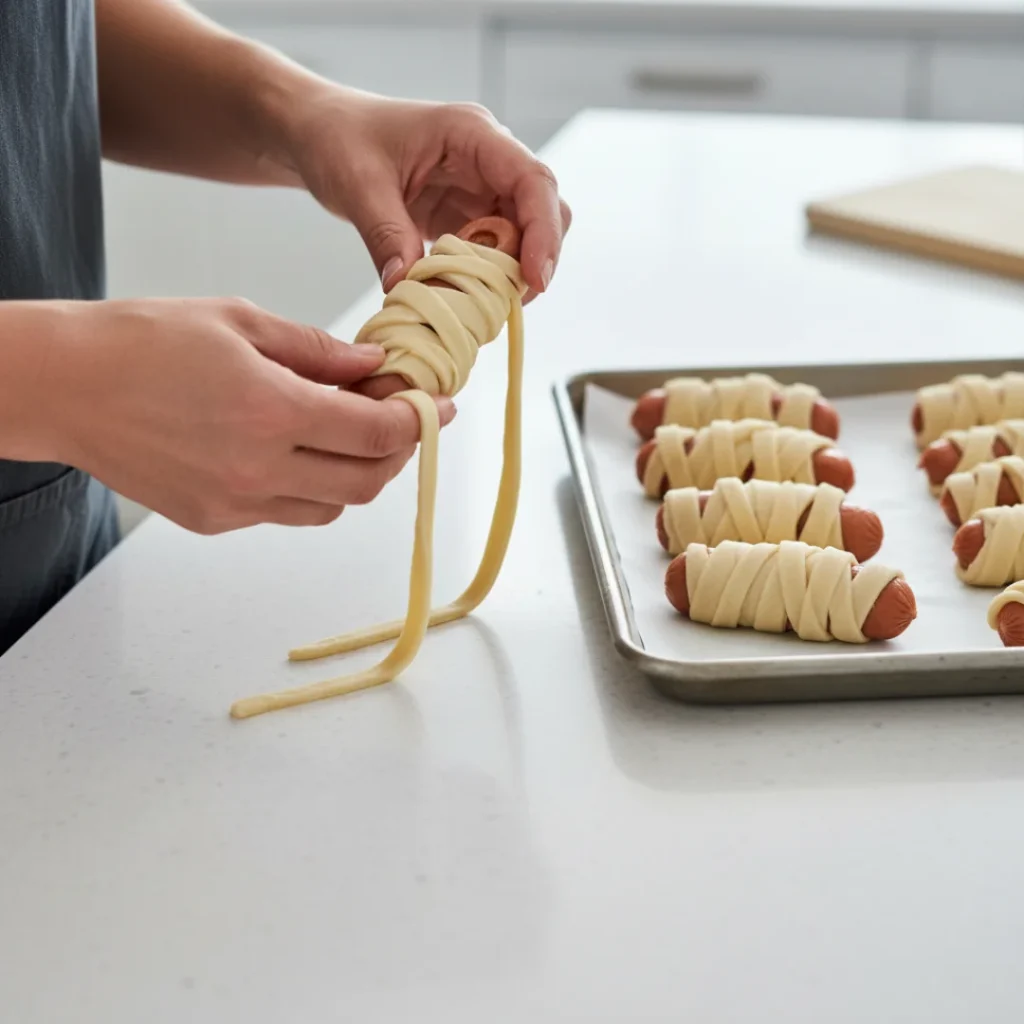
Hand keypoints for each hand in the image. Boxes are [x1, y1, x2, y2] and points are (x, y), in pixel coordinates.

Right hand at [32, 298, 454, 532]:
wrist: (63, 386)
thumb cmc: (140, 342)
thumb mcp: (240, 321)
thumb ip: (318, 350)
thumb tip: (372, 365)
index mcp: (272, 411)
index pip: (378, 432)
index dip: (419, 419)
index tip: (435, 404)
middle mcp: (259, 468)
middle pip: (368, 481)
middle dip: (400, 451)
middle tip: (403, 418)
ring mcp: (236, 503)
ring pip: (334, 505)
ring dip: (358, 473)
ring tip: (351, 432)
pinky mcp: (214, 520)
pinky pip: (288, 512)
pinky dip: (312, 487)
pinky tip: (300, 451)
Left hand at [281, 90, 570, 300]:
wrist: (321, 135)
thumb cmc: (338, 139)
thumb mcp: (358, 185)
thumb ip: (386, 235)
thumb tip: (405, 288)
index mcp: (471, 134)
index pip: (532, 180)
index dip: (543, 231)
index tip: (534, 279)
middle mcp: (488, 161)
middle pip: (543, 212)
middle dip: (534, 259)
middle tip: (508, 302)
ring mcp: (481, 190)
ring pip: (524, 238)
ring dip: (510, 275)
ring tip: (478, 304)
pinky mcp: (468, 218)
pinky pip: (495, 253)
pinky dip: (486, 280)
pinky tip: (462, 298)